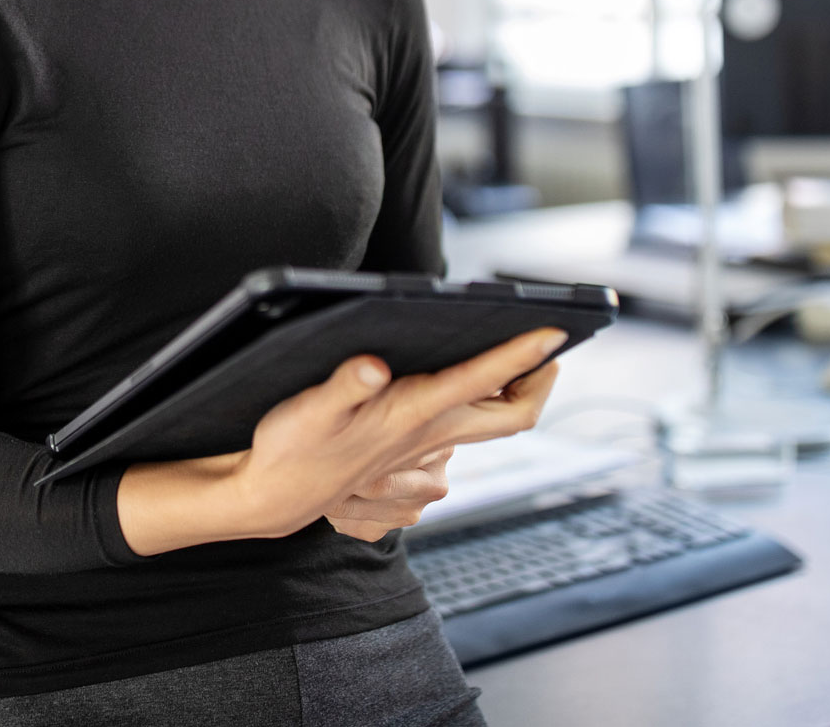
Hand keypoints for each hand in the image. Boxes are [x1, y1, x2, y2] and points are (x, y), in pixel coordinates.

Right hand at [116, 326, 563, 556]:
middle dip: (538, 380)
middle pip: (513, 417)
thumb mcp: (308, 411)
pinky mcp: (414, 453)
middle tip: (546, 345)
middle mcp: (430, 436)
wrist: (275, 498)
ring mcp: (427, 449)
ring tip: (509, 355)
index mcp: (413, 416)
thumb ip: (343, 385)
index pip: (484, 383)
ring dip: (507, 391)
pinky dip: (475, 405)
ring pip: (490, 424)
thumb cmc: (291, 449)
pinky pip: (462, 432)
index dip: (521, 355)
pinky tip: (456, 384)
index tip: (554, 331)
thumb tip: (373, 364)